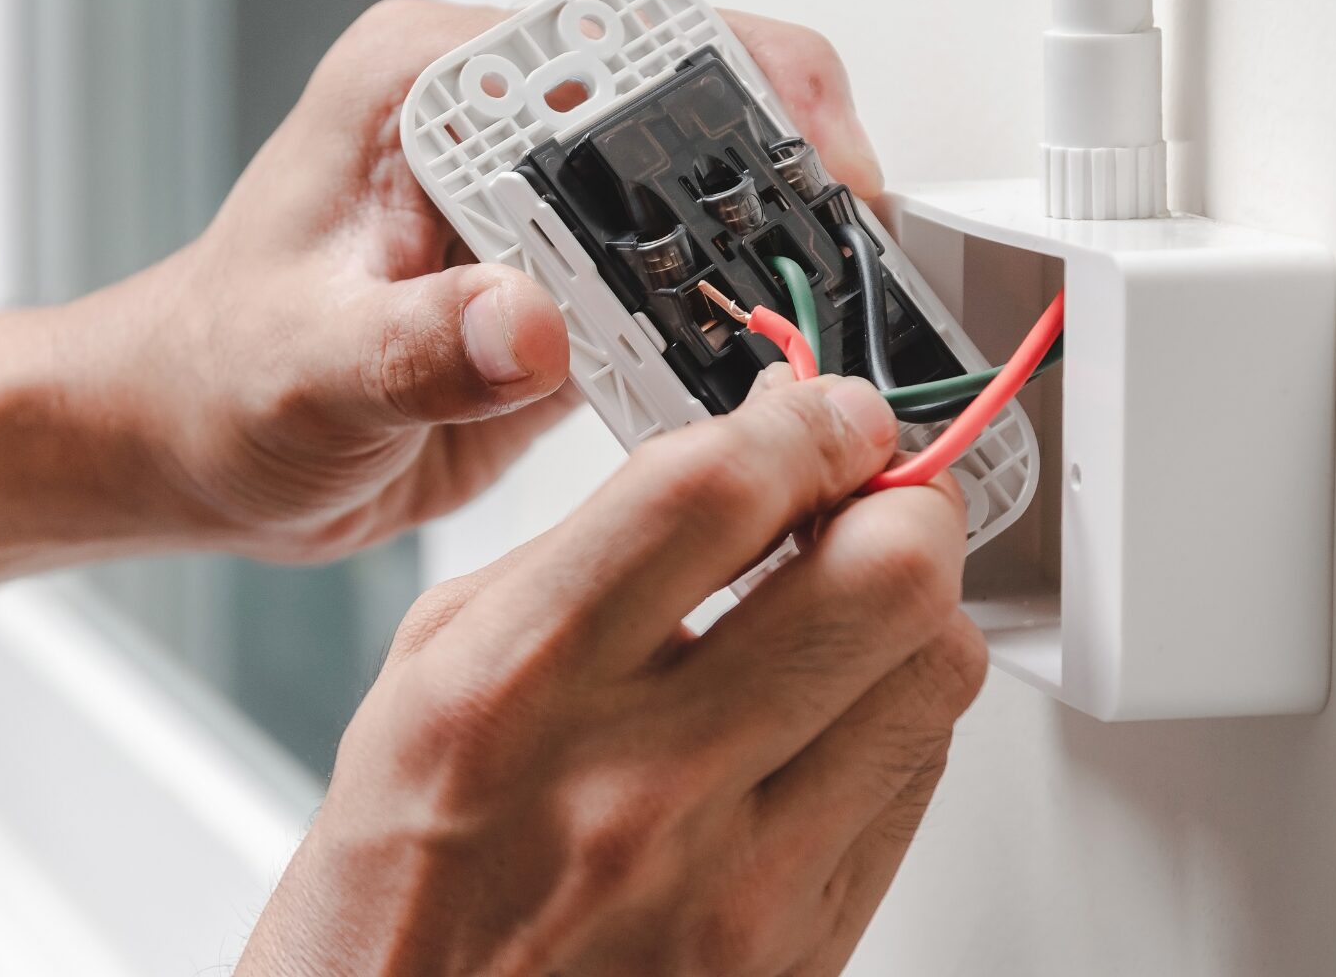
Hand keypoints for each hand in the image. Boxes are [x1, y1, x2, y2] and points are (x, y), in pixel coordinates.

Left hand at [69, 0, 883, 561]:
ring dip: (768, 269)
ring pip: (707, 210)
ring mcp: (539, 216)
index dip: (754, 90)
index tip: (817, 179)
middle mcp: (500, 133)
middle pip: (700, 114)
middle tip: (837, 276)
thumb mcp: (300, 367)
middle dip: (787, 186)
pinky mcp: (563, 295)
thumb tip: (530, 325)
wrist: (186, 447)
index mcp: (436, 88)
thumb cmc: (209, 380)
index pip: (635, 42)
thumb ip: (415, 346)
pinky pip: (679, 300)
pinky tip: (757, 386)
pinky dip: (729, 339)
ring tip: (819, 339)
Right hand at [234, 373, 984, 975]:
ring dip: (915, 606)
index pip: (717, 494)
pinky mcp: (802, 948)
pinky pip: (919, 780)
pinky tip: (829, 711)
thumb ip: (589, 552)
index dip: (808, 422)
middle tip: (874, 489)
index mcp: (518, 689)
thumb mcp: (431, 672)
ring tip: (854, 602)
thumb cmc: (402, 883)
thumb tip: (741, 456)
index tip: (826, 413)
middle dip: (901, 498)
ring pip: (934, 674)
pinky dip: (894, 714)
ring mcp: (737, 882)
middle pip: (883, 578)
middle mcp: (638, 786)